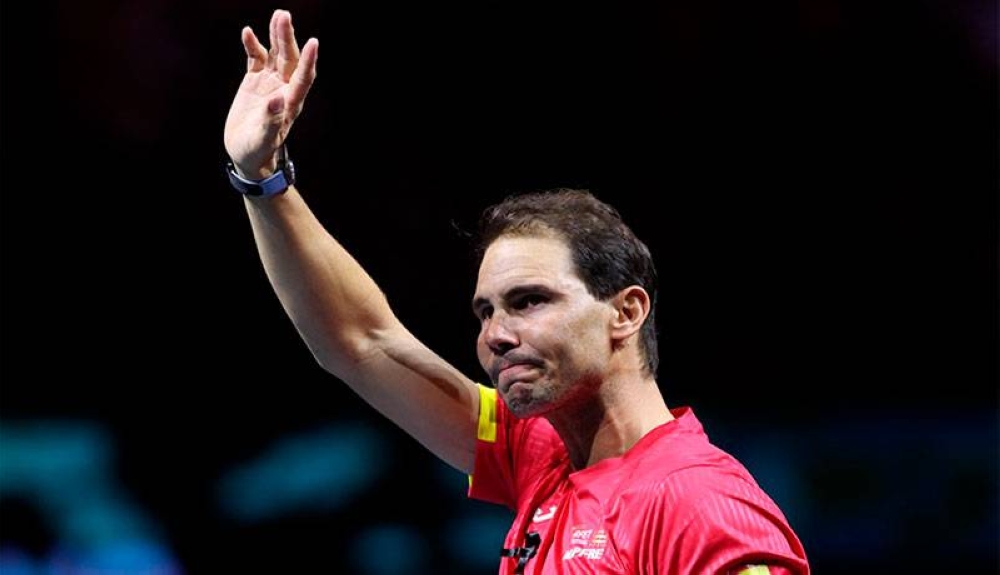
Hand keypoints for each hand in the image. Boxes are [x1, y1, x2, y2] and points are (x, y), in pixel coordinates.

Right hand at [223, 9, 317, 178]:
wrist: (246, 154)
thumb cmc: (258, 151)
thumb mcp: (263, 139)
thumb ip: (271, 120)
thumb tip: (277, 100)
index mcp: (291, 103)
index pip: (304, 77)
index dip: (308, 61)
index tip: (314, 42)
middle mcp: (284, 89)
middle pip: (290, 59)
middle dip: (288, 38)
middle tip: (284, 16)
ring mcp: (270, 83)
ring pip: (276, 55)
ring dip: (277, 36)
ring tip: (278, 16)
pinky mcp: (254, 81)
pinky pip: (256, 59)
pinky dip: (253, 46)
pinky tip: (248, 32)